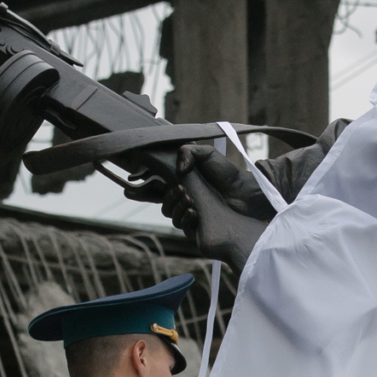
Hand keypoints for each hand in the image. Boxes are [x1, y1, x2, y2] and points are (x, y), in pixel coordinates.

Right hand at [122, 143, 272, 236]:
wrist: (245, 195)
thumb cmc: (228, 174)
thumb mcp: (207, 155)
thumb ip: (189, 152)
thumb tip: (177, 167)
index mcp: (183, 179)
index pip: (156, 182)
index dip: (143, 182)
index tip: (132, 178)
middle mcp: (183, 195)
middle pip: (157, 198)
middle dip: (153, 195)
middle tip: (166, 189)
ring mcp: (189, 210)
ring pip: (168, 211)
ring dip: (173, 204)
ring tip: (187, 197)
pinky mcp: (197, 224)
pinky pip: (181, 224)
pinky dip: (184, 217)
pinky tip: (193, 211)